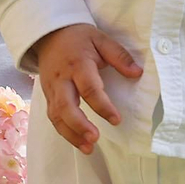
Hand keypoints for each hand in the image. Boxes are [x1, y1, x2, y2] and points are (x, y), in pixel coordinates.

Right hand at [32, 24, 142, 154]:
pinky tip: (78, 142)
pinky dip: (64, 131)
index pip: (88, 88)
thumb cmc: (78, 38)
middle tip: (94, 139)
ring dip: (71, 134)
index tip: (116, 120)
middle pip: (65, 105)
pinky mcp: (47, 96)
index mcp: (77, 64)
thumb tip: (137, 73)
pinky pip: (53, 116)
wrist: (48, 34)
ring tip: (88, 148)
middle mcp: (61, 79)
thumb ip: (119, 55)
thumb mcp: (100, 39)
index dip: (102, 105)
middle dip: (79, 125)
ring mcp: (52, 89)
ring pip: (56, 115)